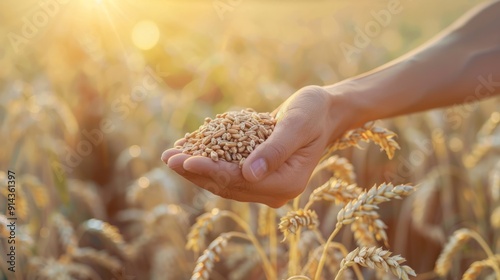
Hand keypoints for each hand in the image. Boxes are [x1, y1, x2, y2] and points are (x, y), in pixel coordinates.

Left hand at [161, 86, 352, 207]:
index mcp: (287, 183)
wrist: (323, 112)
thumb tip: (249, 174)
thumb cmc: (314, 112)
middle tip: (167, 158)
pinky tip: (187, 151)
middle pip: (227, 184)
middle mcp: (275, 190)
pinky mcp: (259, 174)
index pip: (240, 180)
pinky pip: (228, 171)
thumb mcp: (298, 124)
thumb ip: (275, 149)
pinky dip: (208, 162)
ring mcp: (266, 184)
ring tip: (170, 156)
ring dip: (196, 169)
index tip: (185, 160)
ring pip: (224, 181)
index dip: (211, 170)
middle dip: (196, 171)